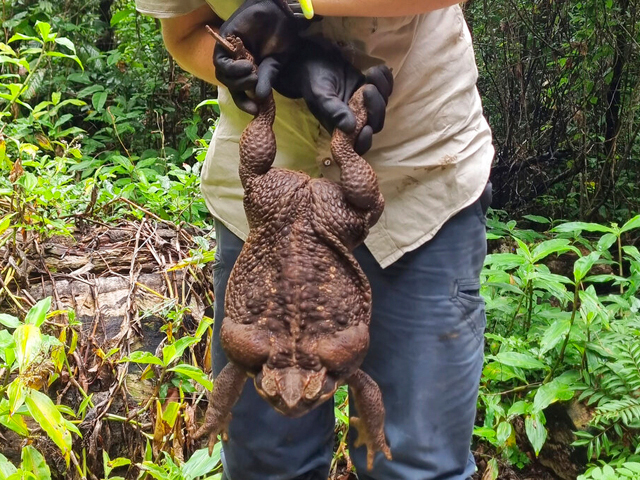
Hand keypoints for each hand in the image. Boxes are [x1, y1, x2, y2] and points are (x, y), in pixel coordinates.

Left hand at [214, 0, 309, 114]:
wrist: (280, 13)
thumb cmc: (282, 36)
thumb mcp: (276, 63)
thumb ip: (266, 79)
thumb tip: (260, 98)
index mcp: (249, 70)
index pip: (240, 91)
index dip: (244, 102)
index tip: (254, 110)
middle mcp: (237, 62)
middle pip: (229, 84)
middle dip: (241, 89)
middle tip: (255, 82)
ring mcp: (230, 52)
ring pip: (222, 75)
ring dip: (236, 79)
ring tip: (252, 72)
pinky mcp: (224, 41)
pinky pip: (220, 62)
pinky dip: (232, 68)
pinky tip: (246, 65)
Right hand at [273, 40, 393, 154]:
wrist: (315, 60)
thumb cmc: (314, 81)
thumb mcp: (320, 96)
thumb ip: (334, 112)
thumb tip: (351, 128)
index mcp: (341, 128)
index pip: (358, 144)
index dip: (365, 141)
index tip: (366, 128)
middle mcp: (356, 119)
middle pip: (376, 123)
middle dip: (376, 107)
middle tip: (367, 88)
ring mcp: (365, 105)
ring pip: (383, 105)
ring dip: (382, 89)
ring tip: (370, 73)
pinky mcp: (372, 89)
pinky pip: (386, 88)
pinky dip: (386, 79)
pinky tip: (377, 69)